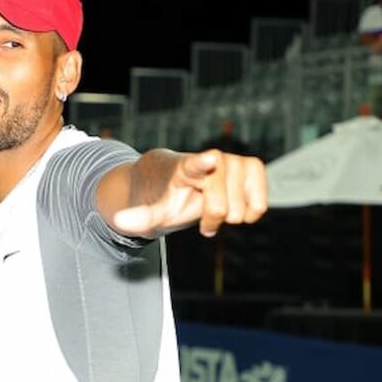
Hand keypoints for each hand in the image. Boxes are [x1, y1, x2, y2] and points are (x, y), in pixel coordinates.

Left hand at [113, 150, 267, 237]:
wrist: (174, 180)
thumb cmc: (162, 195)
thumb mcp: (148, 209)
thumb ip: (137, 217)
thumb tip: (119, 222)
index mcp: (183, 168)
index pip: (194, 163)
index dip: (203, 163)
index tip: (210, 160)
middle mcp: (211, 161)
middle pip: (219, 204)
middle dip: (211, 219)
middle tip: (201, 222)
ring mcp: (232, 162)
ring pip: (242, 204)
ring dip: (231, 216)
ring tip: (216, 213)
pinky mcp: (250, 167)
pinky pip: (262, 199)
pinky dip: (253, 210)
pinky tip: (239, 211)